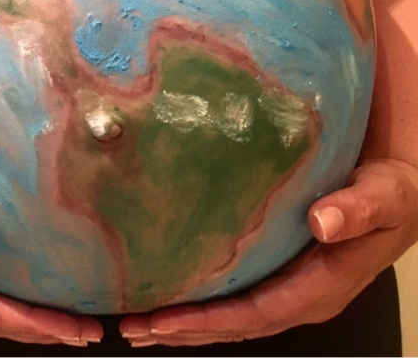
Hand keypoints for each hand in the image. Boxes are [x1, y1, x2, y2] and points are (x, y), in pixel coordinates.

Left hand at [120, 158, 417, 346]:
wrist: (396, 194)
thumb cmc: (391, 196)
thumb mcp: (385, 196)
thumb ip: (358, 209)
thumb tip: (323, 222)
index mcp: (321, 286)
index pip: (256, 314)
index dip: (208, 322)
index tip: (163, 320)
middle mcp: (300, 295)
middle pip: (233, 325)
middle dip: (182, 330)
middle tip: (132, 327)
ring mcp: (288, 287)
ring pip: (230, 316)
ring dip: (184, 322)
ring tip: (138, 321)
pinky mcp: (278, 271)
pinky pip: (235, 295)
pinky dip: (200, 302)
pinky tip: (170, 293)